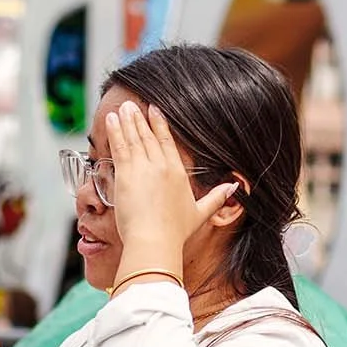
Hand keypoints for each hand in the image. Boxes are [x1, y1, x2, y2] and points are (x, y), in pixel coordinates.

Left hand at [103, 103, 234, 277]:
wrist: (155, 241)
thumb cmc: (175, 232)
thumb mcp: (200, 213)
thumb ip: (217, 198)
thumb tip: (234, 187)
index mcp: (177, 172)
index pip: (167, 142)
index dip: (160, 124)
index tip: (154, 111)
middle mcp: (161, 166)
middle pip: (149, 136)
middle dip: (140, 118)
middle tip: (132, 105)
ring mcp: (143, 168)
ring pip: (134, 138)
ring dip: (127, 121)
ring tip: (123, 108)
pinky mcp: (126, 174)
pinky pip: (120, 147)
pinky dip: (115, 132)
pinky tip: (112, 119)